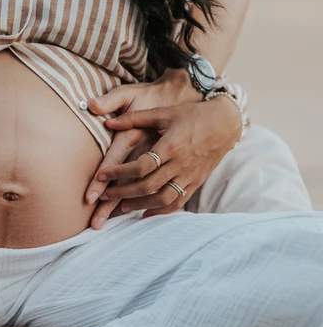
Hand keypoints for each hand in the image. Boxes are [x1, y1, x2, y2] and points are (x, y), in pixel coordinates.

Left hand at [85, 69, 202, 226]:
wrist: (226, 122)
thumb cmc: (191, 114)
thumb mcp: (163, 112)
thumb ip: (135, 118)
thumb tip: (108, 124)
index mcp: (171, 146)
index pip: (141, 166)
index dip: (119, 173)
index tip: (101, 176)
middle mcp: (180, 164)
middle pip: (148, 186)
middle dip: (122, 193)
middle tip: (104, 197)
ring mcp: (189, 176)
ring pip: (163, 199)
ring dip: (139, 205)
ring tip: (121, 208)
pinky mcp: (196, 182)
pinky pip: (178, 202)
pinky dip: (161, 211)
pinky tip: (145, 213)